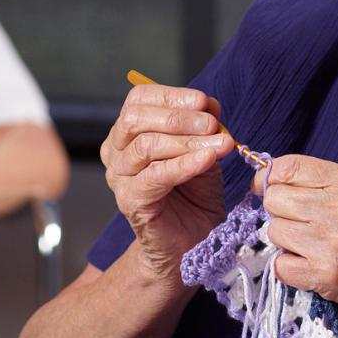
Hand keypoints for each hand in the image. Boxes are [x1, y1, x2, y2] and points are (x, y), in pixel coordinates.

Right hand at [101, 83, 233, 277]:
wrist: (192, 241)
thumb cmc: (194, 194)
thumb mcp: (205, 150)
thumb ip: (205, 127)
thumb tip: (211, 104)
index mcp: (130, 133)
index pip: (139, 100)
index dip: (172, 96)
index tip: (205, 101)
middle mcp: (117, 152)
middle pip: (135, 119)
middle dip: (178, 117)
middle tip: (212, 124)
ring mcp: (119, 178)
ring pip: (145, 146)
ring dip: (187, 141)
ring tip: (219, 145)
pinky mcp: (129, 201)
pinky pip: (155, 176)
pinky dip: (184, 164)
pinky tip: (207, 160)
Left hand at [253, 155, 337, 332]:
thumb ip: (335, 181)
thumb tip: (284, 177)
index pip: (287, 167)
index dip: (271, 177)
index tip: (271, 186)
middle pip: (275, 199)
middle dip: (281, 209)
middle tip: (298, 221)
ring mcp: (330, 244)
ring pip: (274, 232)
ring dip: (287, 240)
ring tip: (311, 245)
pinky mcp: (325, 277)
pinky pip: (281, 266)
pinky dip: (291, 267)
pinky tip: (311, 266)